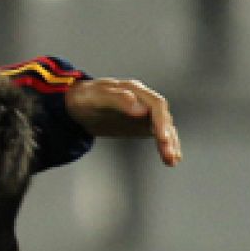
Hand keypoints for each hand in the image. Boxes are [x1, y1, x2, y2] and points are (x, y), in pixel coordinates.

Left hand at [65, 77, 181, 166]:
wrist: (77, 105)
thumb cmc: (85, 98)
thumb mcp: (95, 98)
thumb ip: (117, 99)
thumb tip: (141, 110)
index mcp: (135, 90)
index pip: (156, 105)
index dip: (161, 121)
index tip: (163, 138)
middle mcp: (145, 100)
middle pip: (163, 118)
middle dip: (167, 136)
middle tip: (169, 154)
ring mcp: (146, 113)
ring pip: (164, 128)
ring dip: (170, 144)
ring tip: (172, 160)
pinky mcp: (143, 125)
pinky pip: (159, 135)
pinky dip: (167, 146)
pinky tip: (172, 160)